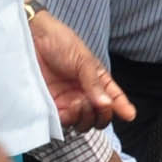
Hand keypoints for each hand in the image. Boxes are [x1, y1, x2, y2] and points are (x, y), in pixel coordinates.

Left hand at [31, 9, 132, 131]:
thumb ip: (94, 84)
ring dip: (85, 118)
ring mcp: (68, 101)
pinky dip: (69, 120)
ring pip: (83, 123)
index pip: (115, 99)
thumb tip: (107, 104)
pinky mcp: (51, 105)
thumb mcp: (83, 60)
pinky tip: (69, 107)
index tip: (129, 115)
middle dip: (101, 116)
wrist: (32, 38)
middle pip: (100, 117)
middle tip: (95, 104)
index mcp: (98, 81)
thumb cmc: (60, 41)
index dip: (123, 108)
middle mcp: (85, 94)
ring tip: (79, 103)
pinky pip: (63, 122)